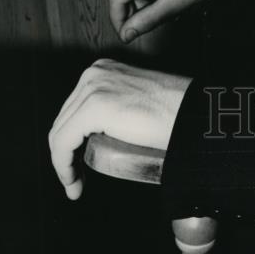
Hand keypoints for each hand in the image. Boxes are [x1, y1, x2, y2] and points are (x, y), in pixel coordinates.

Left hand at [48, 58, 189, 200]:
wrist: (194, 113)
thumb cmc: (175, 113)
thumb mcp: (136, 100)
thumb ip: (120, 105)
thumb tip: (107, 131)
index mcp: (103, 70)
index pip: (73, 110)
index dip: (70, 142)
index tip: (77, 167)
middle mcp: (94, 73)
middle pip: (64, 120)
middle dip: (64, 154)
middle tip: (75, 180)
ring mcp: (93, 86)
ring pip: (60, 133)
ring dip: (63, 164)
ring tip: (75, 184)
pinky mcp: (94, 105)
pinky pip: (63, 142)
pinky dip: (63, 166)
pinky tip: (72, 182)